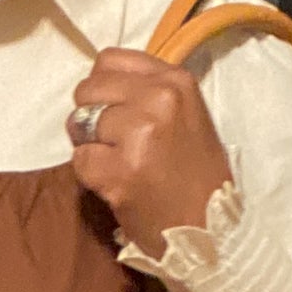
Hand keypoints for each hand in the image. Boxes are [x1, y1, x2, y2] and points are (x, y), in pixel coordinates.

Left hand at [67, 49, 233, 258]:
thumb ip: (150, 94)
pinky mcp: (122, 170)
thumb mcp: (187, 117)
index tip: (115, 113)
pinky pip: (79, 160)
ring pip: (79, 123)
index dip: (102, 89)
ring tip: (118, 165)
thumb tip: (103, 84)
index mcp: (176, 81)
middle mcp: (160, 99)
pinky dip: (90, 176)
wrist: (212, 231)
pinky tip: (117, 186)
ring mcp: (140, 133)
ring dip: (89, 147)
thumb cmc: (197, 178)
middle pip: (87, 88)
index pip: (109, 60)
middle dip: (90, 116)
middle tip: (113, 144)